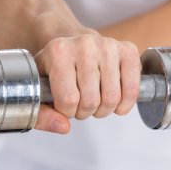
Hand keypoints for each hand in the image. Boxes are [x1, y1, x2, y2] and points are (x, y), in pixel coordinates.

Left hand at [0, 34, 140, 133]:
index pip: (68, 100)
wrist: (73, 45)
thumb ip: (40, 113)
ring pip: (112, 98)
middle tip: (80, 104)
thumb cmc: (55, 70)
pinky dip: (125, 104)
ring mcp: (108, 45)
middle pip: (91, 101)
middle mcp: (84, 43)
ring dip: (103, 109)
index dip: (67, 112)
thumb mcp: (38, 88)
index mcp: (58, 50)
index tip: (64, 105)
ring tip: (95, 101)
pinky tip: (115, 103)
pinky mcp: (128, 50)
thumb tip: (64, 126)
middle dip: (85, 112)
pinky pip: (132, 90)